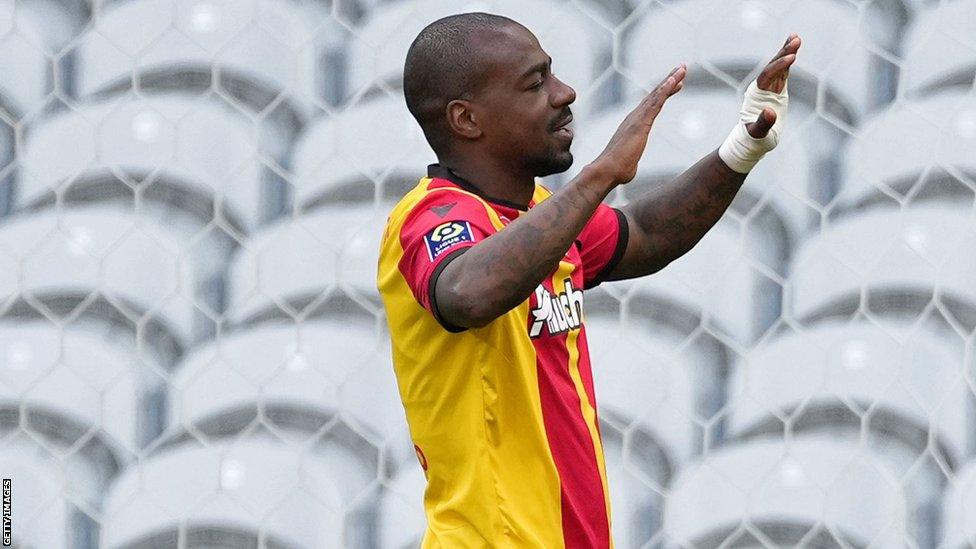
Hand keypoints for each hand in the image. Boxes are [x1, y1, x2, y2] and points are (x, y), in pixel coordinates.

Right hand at [592, 64, 686, 184]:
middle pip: (655, 95)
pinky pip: (656, 102)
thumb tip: (628, 168)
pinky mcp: (642, 121)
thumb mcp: (628, 163)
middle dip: (669, 81)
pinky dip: (665, 89)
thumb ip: (630, 161)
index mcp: (633, 125)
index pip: (651, 105)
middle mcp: (634, 117)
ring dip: (671, 80)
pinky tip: (674, 80)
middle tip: (681, 69)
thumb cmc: (616, 170)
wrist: (607, 170)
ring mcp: (638, 117)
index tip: (674, 84)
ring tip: (682, 68)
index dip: (663, 93)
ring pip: (657, 94)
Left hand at [746, 34, 799, 138]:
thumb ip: (763, 123)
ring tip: (796, 37)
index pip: (768, 76)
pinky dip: (788, 61)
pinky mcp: (776, 89)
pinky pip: (783, 72)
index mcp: (757, 95)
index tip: (792, 57)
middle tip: (796, 39)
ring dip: (787, 52)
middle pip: (773, 66)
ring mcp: (769, 88)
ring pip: (778, 66)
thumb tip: (770, 112)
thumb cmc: (755, 139)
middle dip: (784, 52)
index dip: (779, 66)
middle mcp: (762, 88)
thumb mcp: (759, 134)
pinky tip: (794, 51)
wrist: (752, 141)